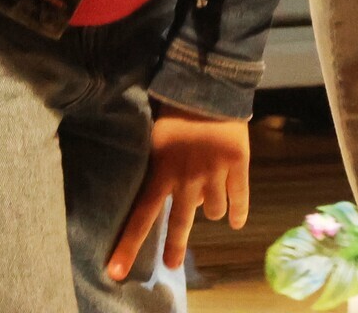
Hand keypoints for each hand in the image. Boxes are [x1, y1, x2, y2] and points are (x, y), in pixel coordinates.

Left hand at [106, 110, 250, 279]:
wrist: (210, 85)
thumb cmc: (174, 109)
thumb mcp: (152, 137)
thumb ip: (153, 165)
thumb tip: (153, 191)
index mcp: (162, 171)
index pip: (141, 216)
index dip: (129, 246)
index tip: (117, 273)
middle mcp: (187, 178)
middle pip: (180, 222)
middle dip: (175, 247)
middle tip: (171, 264)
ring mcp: (214, 173)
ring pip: (213, 211)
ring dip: (211, 208)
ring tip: (208, 198)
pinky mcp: (238, 165)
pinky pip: (240, 199)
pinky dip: (239, 211)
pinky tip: (236, 222)